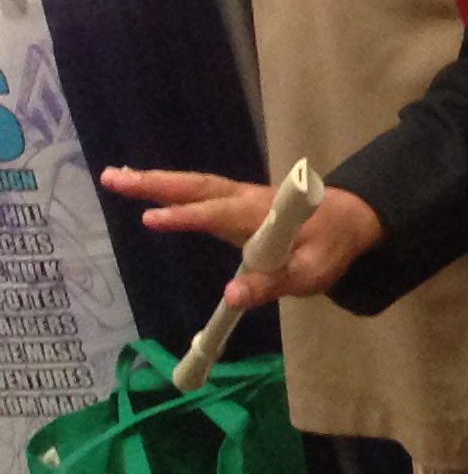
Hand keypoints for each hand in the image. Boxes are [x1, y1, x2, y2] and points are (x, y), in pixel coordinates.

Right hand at [100, 169, 383, 307]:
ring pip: (195, 184)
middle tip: (111, 178)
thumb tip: (231, 296)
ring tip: (114, 177)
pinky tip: (144, 187)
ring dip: (155, 181)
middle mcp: (247, 199)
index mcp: (263, 215)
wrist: (350, 220)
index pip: (219, 214)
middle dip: (154, 184)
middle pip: (197, 187)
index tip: (150, 218)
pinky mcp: (236, 202)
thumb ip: (271, 284)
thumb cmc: (329, 248)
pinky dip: (170, 186)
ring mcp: (240, 197)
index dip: (187, 217)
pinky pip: (200, 191)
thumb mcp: (309, 273)